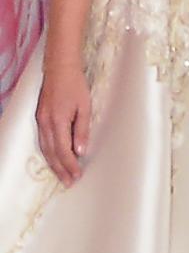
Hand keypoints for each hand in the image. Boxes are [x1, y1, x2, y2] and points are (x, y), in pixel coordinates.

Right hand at [36, 63, 91, 185]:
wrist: (60, 69)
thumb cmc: (76, 86)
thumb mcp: (85, 107)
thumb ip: (82, 130)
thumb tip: (80, 152)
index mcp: (58, 122)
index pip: (63, 150)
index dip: (70, 165)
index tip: (77, 176)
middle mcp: (46, 124)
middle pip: (51, 153)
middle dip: (61, 169)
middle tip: (69, 183)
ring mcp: (40, 121)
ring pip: (45, 149)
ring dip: (54, 164)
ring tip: (62, 176)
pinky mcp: (40, 118)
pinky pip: (43, 141)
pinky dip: (48, 153)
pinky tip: (54, 159)